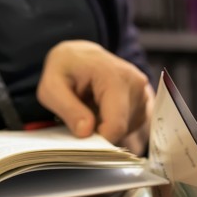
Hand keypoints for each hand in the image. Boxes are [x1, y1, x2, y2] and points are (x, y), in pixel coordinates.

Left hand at [37, 40, 152, 145]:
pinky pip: (130, 125)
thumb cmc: (64, 69)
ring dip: (106, 127)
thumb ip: (68, 109)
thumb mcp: (52, 88)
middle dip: (100, 131)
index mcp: (114, 77)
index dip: (98, 140)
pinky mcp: (144, 100)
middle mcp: (135, 83)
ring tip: (91, 107)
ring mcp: (143, 91)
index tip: (81, 135)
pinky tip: (101, 109)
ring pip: (127, 129)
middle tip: (82, 114)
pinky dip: (114, 124)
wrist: (78, 56)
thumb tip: (86, 131)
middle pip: (121, 129)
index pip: (116, 124)